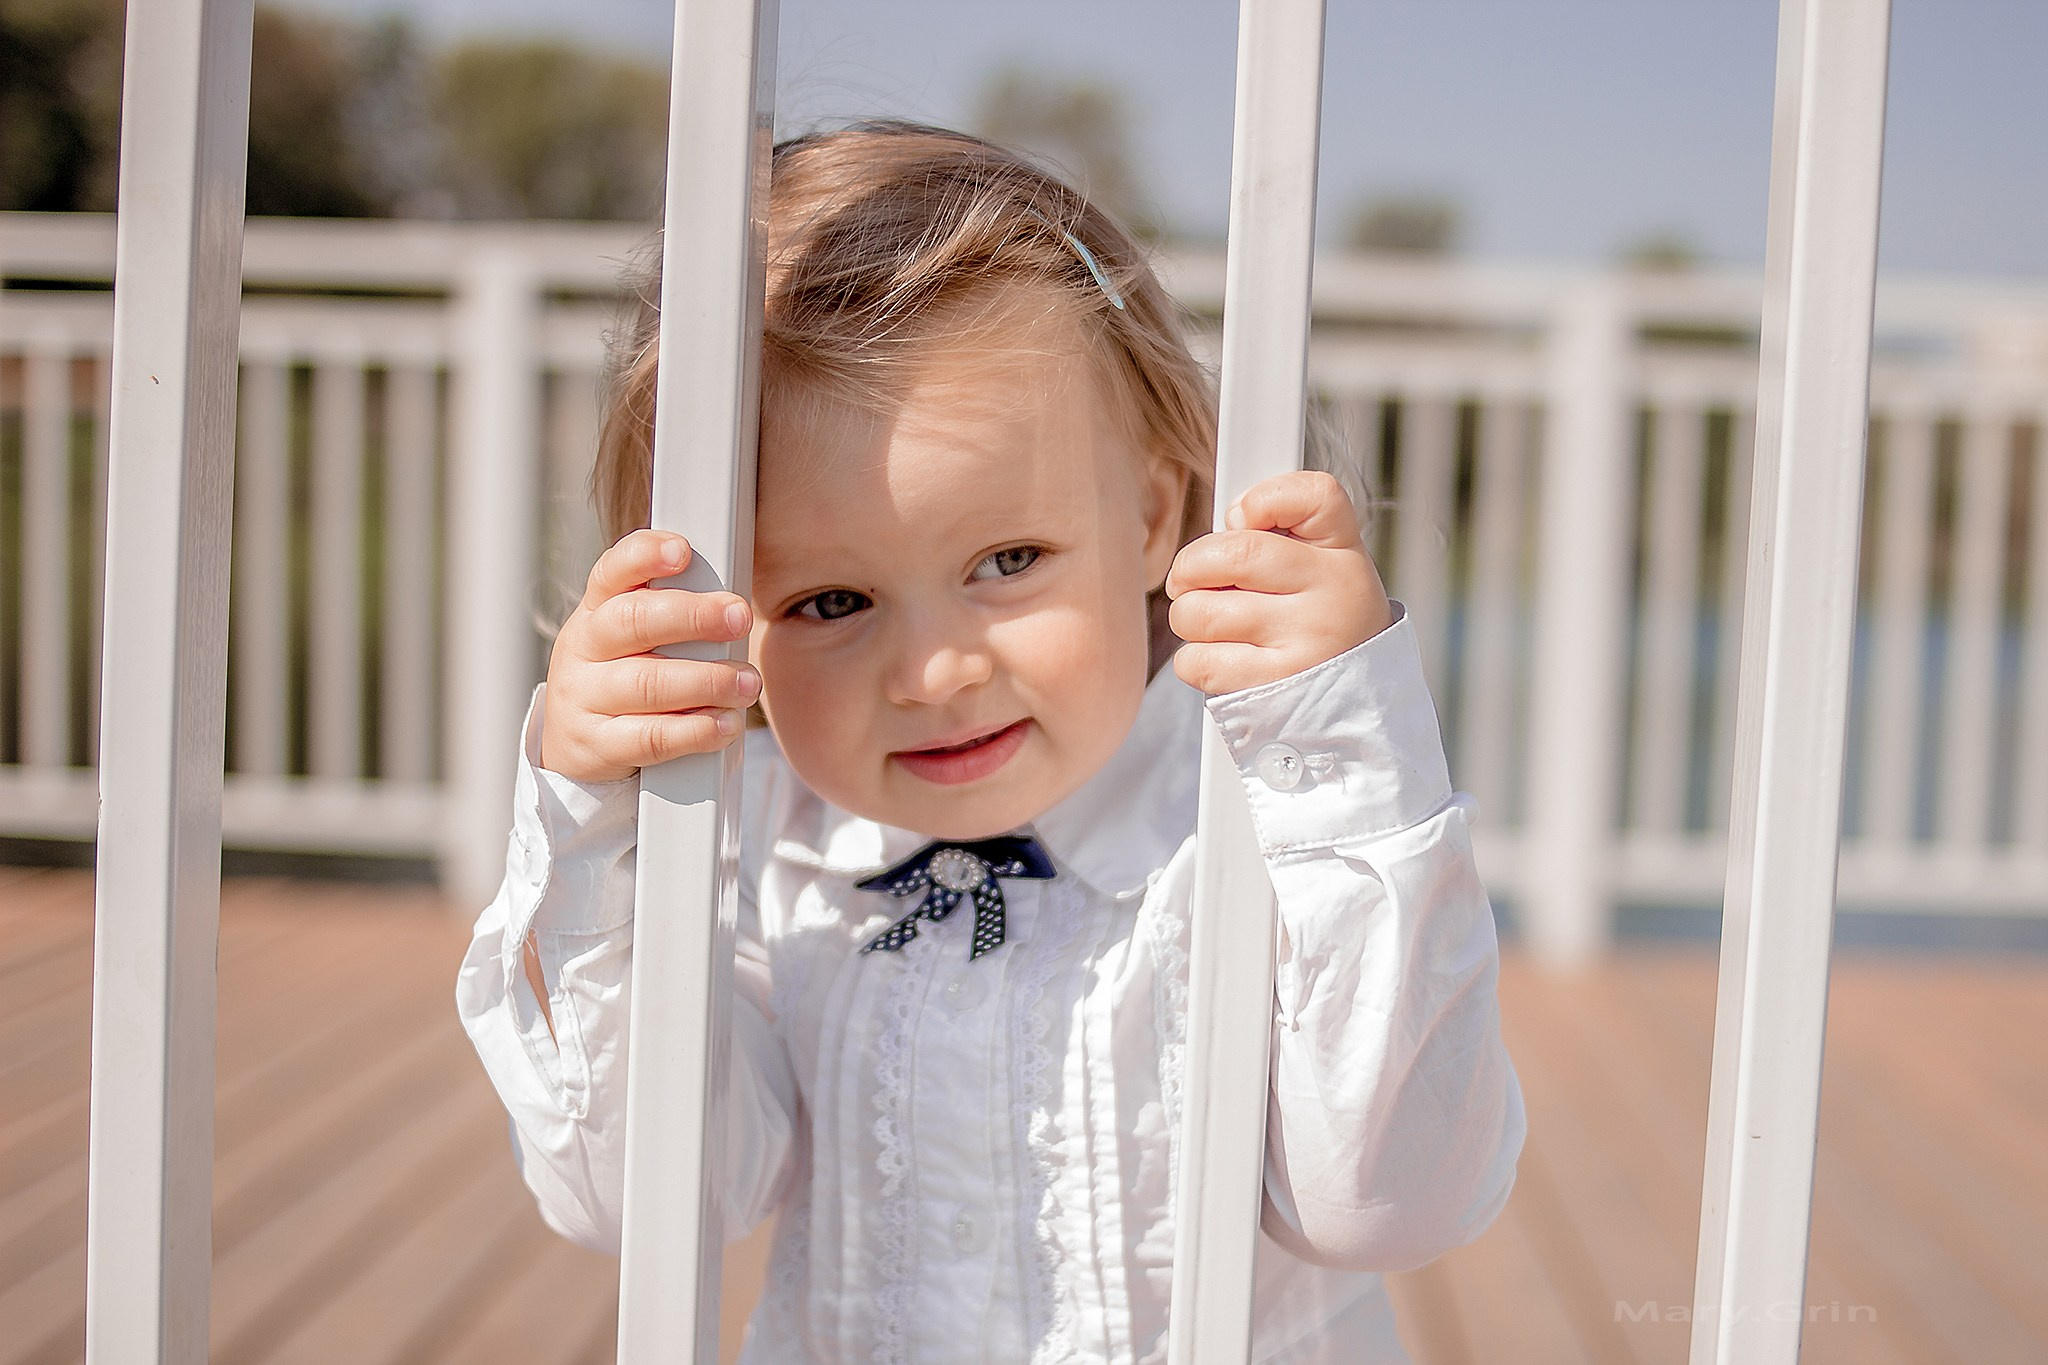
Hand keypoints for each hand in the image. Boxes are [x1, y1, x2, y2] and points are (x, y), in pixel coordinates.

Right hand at [539, 529, 761, 783]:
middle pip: (633, 621)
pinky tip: (725, 724)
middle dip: (693, 616)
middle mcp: (583, 648)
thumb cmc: (621, 678)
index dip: (644, 556)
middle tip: (739, 618)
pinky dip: (695, 730)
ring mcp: (584, 697)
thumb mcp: (631, 639)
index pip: (611, 572)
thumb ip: (672, 615)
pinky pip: (650, 737)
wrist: (573, 745)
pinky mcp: (598, 745)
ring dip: (707, 681)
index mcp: (595, 611)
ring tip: (747, 683)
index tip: (682, 550)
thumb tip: (733, 605)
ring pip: (646, 683)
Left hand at [1165, 471, 1393, 694]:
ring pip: (1200, 610)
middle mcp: (1333, 593)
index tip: (1243, 520)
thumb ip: (1277, 532)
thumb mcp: (1321, 566)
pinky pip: (1197, 660)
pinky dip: (1194, 660)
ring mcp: (1306, 641)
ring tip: (1213, 624)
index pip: (1314, 494)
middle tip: (1192, 579)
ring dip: (1189, 617)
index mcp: (1343, 553)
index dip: (1262, 499)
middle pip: (1232, 553)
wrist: (1353, 704)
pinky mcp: (1274, 686)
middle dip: (1191, 567)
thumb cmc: (1321, 625)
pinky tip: (1222, 658)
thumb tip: (1231, 521)